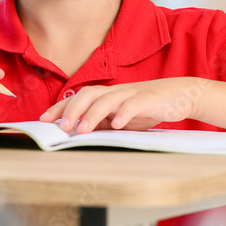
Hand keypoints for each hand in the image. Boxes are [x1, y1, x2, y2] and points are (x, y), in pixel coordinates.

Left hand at [39, 78, 202, 133]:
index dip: (61, 107)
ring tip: (82, 129)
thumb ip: (104, 122)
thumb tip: (79, 133)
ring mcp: (133, 93)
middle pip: (89, 93)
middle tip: (61, 127)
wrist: (181, 94)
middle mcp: (117, 91)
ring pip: (108, 99)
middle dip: (72, 109)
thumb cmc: (150, 107)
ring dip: (92, 114)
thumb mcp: (123, 117)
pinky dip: (124, 113)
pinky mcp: (150, 98)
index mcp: (109, 95)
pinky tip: (118, 125)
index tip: (44, 120)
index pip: (79, 98)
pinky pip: (134, 103)